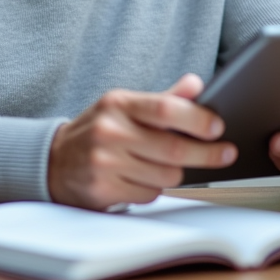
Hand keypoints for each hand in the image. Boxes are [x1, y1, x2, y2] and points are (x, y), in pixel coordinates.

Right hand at [47, 74, 237, 210]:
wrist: (54, 161)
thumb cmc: (99, 130)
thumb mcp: (125, 106)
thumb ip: (164, 98)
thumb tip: (196, 84)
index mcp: (118, 104)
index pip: (166, 109)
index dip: (197, 119)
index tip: (218, 127)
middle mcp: (109, 131)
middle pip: (173, 148)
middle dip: (205, 154)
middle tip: (225, 154)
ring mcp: (104, 162)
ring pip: (166, 176)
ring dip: (176, 173)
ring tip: (168, 165)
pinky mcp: (103, 189)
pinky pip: (149, 194)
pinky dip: (154, 189)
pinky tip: (142, 179)